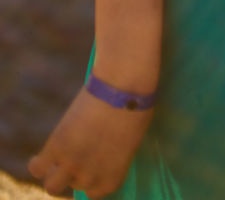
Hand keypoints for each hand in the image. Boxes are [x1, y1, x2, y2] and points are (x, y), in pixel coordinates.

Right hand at [29, 85, 152, 197]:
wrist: (121, 86)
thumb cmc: (134, 106)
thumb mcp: (130, 140)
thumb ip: (114, 156)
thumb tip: (103, 156)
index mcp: (112, 178)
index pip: (95, 193)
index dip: (91, 180)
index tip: (91, 168)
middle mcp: (90, 177)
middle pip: (76, 185)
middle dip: (77, 171)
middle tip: (79, 153)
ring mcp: (71, 163)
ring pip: (52, 185)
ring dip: (56, 174)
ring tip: (58, 159)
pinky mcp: (56, 147)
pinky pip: (37, 168)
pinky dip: (37, 164)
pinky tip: (42, 156)